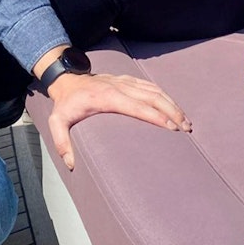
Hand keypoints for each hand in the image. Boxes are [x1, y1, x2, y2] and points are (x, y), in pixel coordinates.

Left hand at [45, 73, 191, 170]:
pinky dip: (165, 96)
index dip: (155, 116)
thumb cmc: (66, 104)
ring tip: (186, 121)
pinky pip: (150, 86)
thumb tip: (72, 164)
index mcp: (106, 97)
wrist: (67, 80)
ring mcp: (125, 82)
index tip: (170, 127)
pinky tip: (174, 107)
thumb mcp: (57, 121)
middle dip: (171, 111)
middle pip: (152, 97)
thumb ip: (62, 142)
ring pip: (155, 90)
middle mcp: (119, 86)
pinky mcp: (128, 80)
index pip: (136, 106)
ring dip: (172, 104)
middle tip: (186, 128)